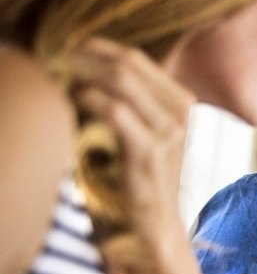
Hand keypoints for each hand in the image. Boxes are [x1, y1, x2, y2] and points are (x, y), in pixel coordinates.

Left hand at [64, 38, 194, 265]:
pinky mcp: (150, 151)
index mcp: (182, 103)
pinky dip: (88, 100)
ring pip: (122, 80)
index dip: (98, 48)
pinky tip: (72, 102)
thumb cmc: (139, 179)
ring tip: (61, 80)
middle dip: (87, 57)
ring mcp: (169, 132)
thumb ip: (129, 102)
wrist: (153, 226)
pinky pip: (114, 110)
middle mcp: (181, 113)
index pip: (138, 58)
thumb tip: (85, 67)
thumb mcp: (143, 133)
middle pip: (129, 63)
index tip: (66, 49)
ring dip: (84, 75)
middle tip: (56, 60)